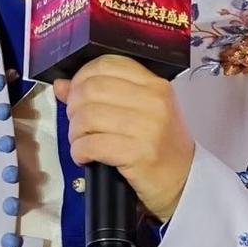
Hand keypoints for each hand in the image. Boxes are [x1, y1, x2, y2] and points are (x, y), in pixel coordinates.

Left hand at [52, 55, 194, 223]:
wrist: (185, 182)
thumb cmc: (160, 145)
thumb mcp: (140, 112)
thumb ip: (103, 95)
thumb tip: (62, 85)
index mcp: (155, 85)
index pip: (107, 64)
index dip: (82, 77)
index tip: (76, 94)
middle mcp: (153, 101)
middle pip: (92, 89)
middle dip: (74, 107)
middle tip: (78, 123)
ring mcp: (147, 128)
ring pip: (88, 117)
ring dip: (75, 132)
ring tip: (81, 142)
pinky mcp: (138, 154)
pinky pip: (91, 144)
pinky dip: (79, 151)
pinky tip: (84, 156)